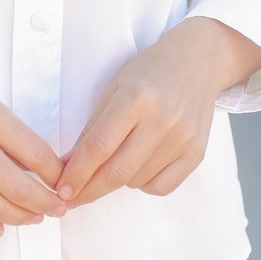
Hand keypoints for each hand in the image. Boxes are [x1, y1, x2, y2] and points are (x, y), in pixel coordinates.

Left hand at [51, 18, 260, 208]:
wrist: (199, 61)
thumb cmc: (150, 72)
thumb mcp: (115, 88)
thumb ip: (93, 128)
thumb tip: (70, 167)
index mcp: (136, 98)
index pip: (98, 147)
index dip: (76, 173)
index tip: (61, 190)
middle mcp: (162, 120)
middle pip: (117, 171)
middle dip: (89, 190)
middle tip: (72, 199)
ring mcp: (182, 139)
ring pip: (136, 181)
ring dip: (117, 181)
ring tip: (116, 161)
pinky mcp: (196, 152)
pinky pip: (162, 187)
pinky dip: (143, 184)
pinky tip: (139, 167)